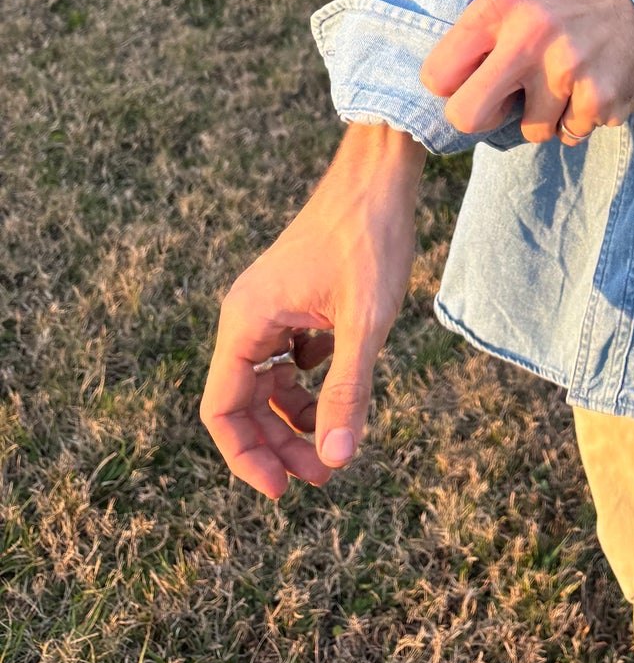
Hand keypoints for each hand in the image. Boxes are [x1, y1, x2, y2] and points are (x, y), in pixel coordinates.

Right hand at [200, 121, 425, 499]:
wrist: (381, 174)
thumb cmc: (370, 238)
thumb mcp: (365, 321)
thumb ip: (348, 390)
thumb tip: (337, 460)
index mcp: (246, 321)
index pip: (223, 410)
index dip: (248, 458)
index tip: (286, 489)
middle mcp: (248, 316)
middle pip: (245, 402)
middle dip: (280, 444)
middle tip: (326, 475)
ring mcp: (271, 307)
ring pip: (270, 383)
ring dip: (298, 418)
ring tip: (337, 446)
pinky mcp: (296, 300)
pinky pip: (290, 358)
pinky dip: (312, 383)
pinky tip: (343, 386)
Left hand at [420, 0, 633, 145]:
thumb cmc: (569, 15)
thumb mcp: (518, 4)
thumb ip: (480, 42)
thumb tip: (443, 96)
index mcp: (499, 6)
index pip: (437, 75)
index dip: (456, 88)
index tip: (478, 81)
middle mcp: (528, 33)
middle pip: (465, 115)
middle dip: (485, 119)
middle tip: (509, 104)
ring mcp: (566, 67)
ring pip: (529, 131)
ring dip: (548, 117)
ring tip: (568, 83)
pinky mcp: (598, 96)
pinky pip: (570, 134)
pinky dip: (580, 119)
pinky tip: (593, 88)